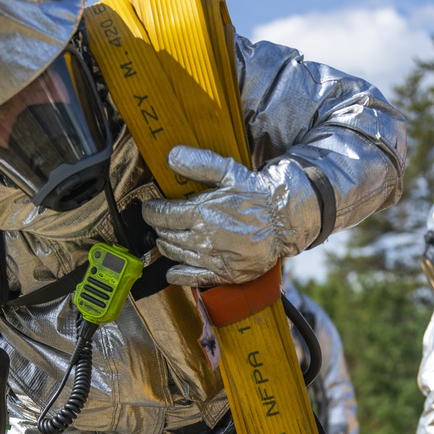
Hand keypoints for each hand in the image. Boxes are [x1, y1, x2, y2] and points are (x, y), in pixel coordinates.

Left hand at [144, 146, 319, 286]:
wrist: (284, 219)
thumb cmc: (257, 194)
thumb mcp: (229, 172)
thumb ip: (199, 164)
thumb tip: (171, 156)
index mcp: (201, 212)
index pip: (162, 215)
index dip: (151, 212)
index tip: (149, 209)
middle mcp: (203, 238)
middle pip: (167, 235)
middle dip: (159, 229)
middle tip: (160, 223)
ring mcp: (212, 258)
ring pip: (176, 254)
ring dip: (167, 247)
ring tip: (167, 240)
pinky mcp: (224, 273)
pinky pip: (192, 278)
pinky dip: (178, 275)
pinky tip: (172, 272)